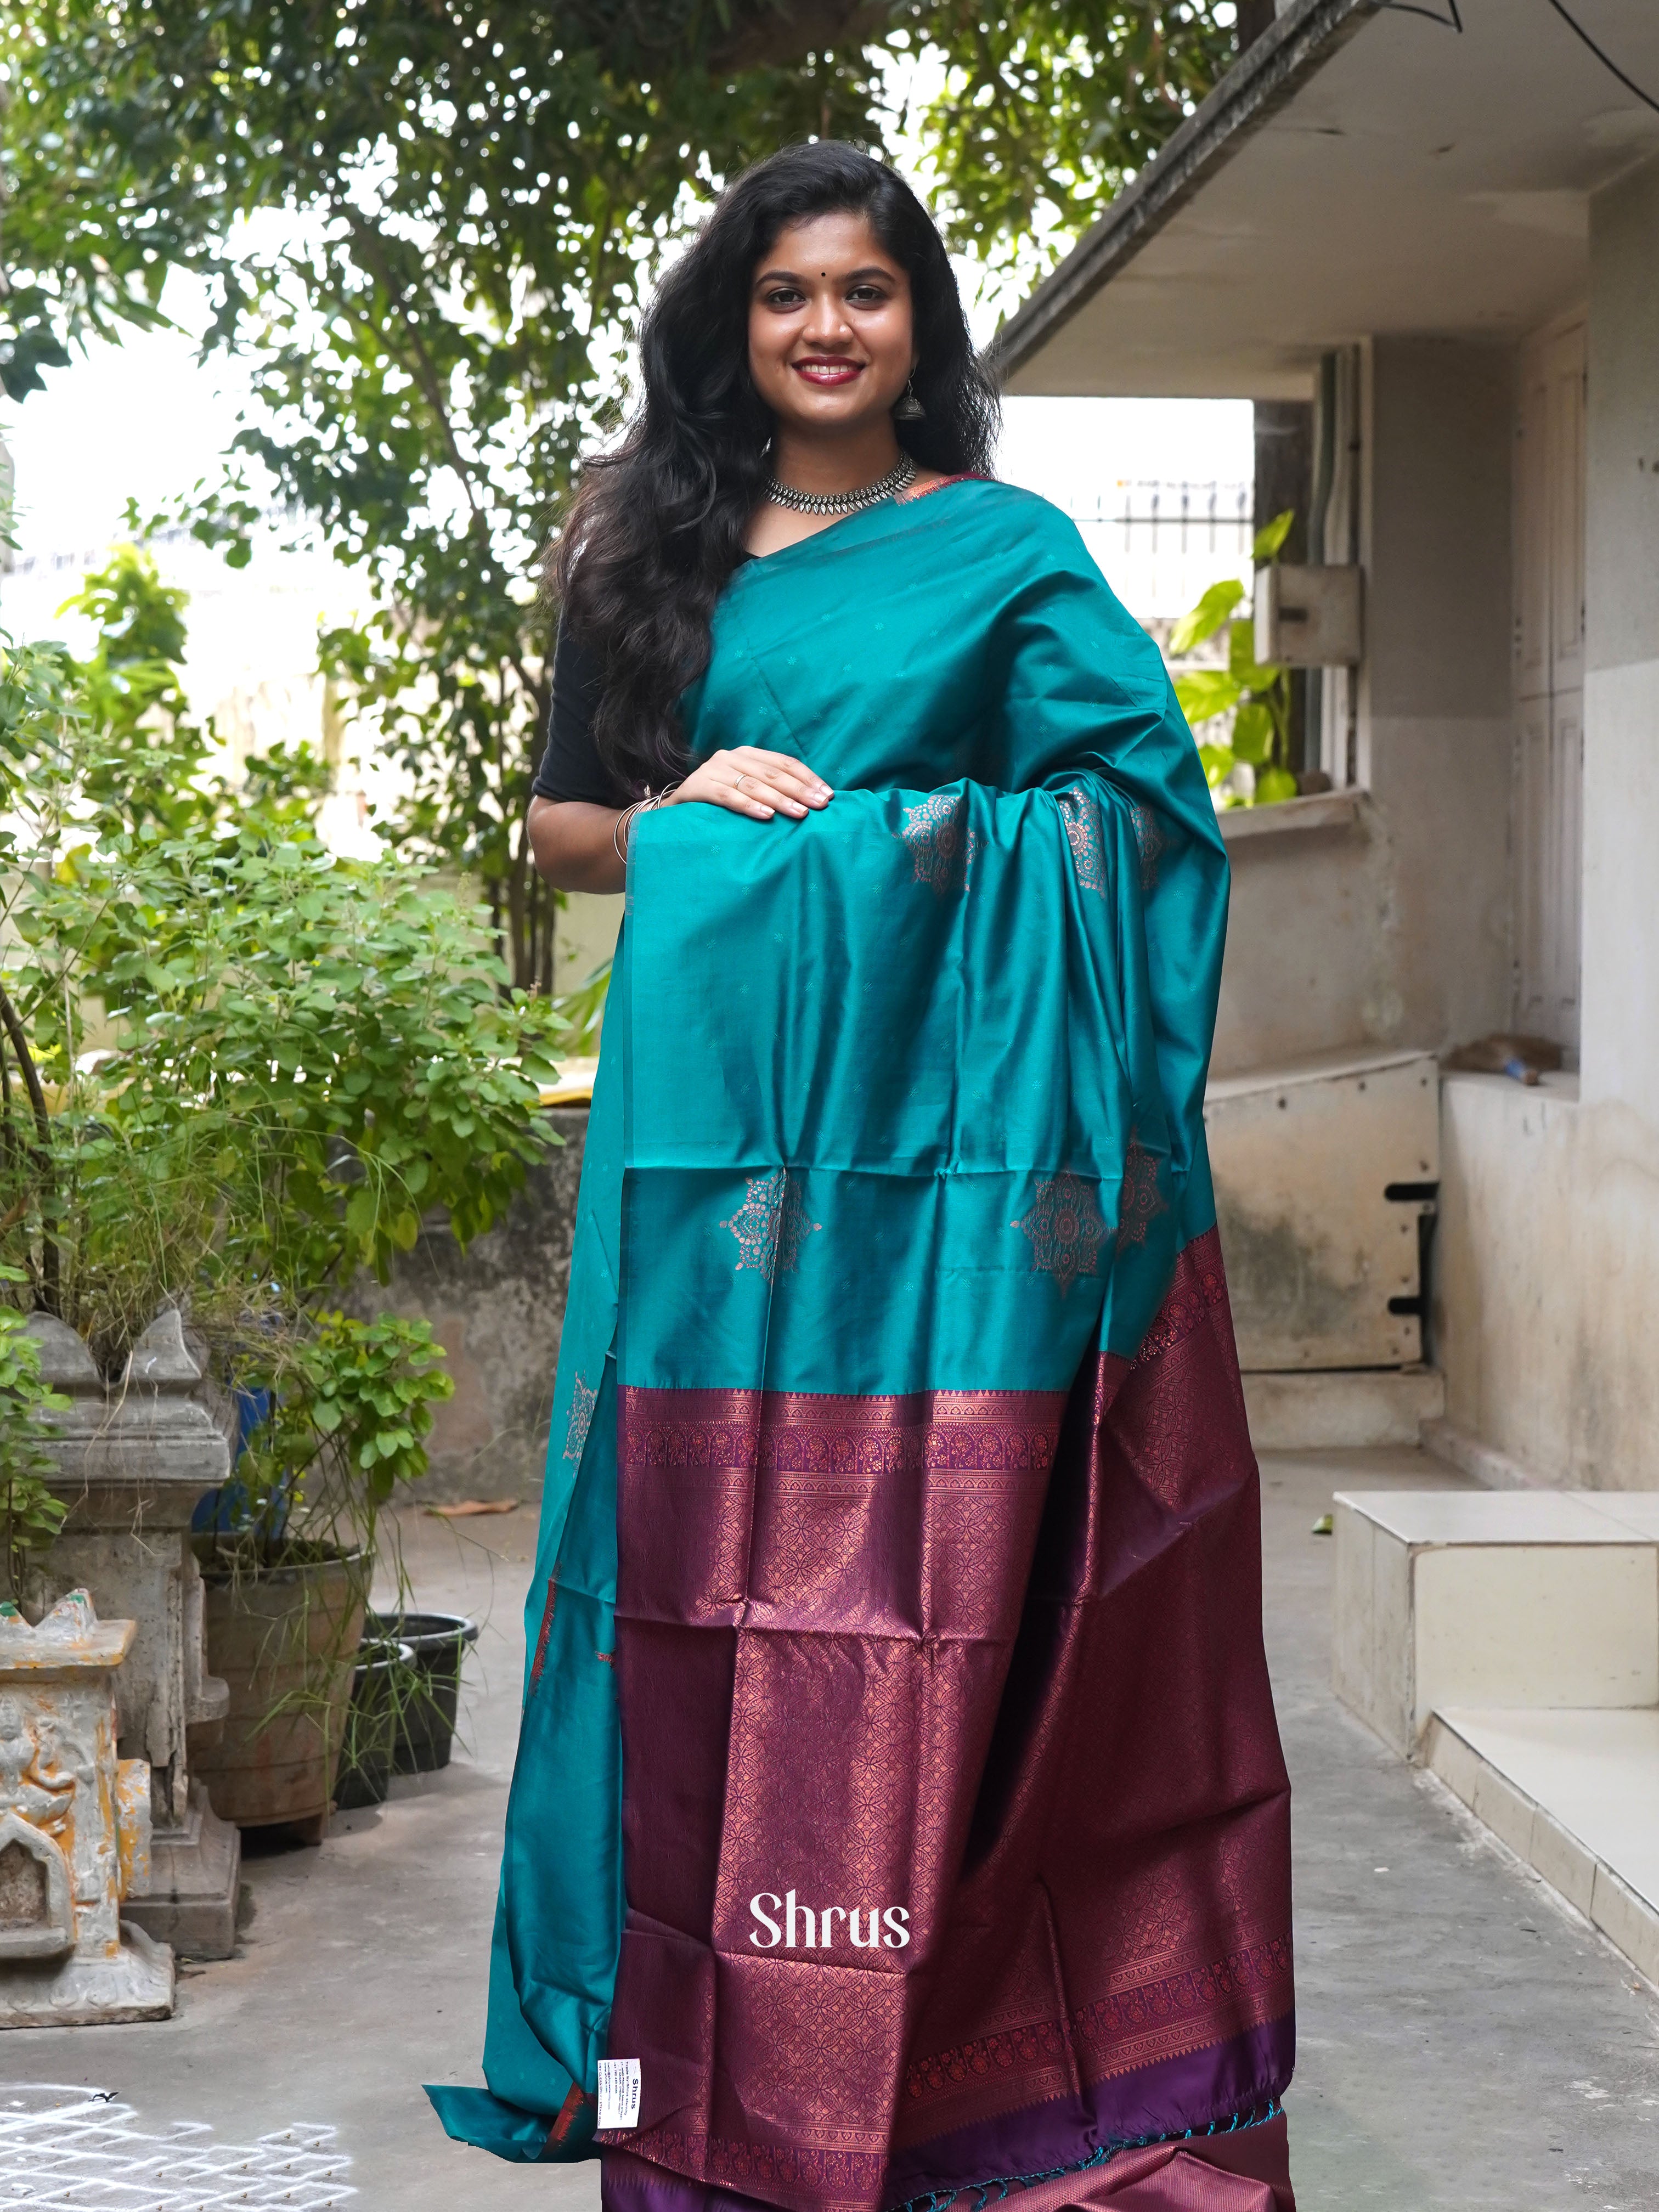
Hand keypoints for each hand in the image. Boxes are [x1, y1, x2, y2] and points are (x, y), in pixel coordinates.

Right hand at [664, 746, 832, 821]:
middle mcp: (730, 757)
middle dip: (800, 790)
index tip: (828, 795)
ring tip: (800, 814)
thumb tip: (811, 800)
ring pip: (753, 784)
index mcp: (747, 755)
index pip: (784, 763)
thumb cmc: (717, 804)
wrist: (673, 812)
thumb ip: (770, 789)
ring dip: (780, 799)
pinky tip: (766, 815)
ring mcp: (712, 770)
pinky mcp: (697, 786)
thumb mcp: (746, 791)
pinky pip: (727, 796)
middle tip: (820, 806)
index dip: (808, 778)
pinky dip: (748, 806)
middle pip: (772, 773)